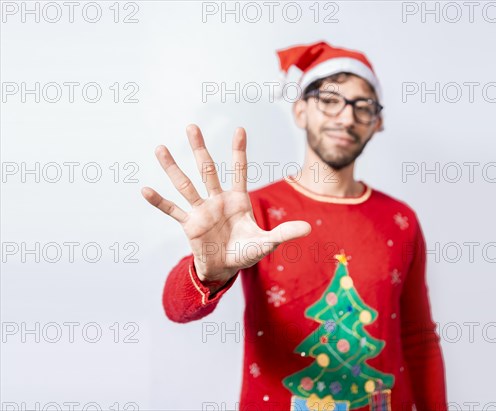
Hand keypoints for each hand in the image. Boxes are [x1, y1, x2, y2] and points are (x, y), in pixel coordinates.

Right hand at [141, 124, 311, 289]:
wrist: (225, 268)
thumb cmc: (246, 252)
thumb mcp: (266, 243)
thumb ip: (284, 234)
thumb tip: (309, 229)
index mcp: (237, 200)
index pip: (238, 170)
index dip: (239, 151)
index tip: (240, 129)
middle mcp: (217, 200)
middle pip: (207, 170)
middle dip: (200, 148)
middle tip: (192, 126)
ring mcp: (201, 210)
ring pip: (186, 184)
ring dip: (173, 167)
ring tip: (160, 148)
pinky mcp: (189, 224)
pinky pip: (172, 211)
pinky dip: (159, 202)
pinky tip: (144, 189)